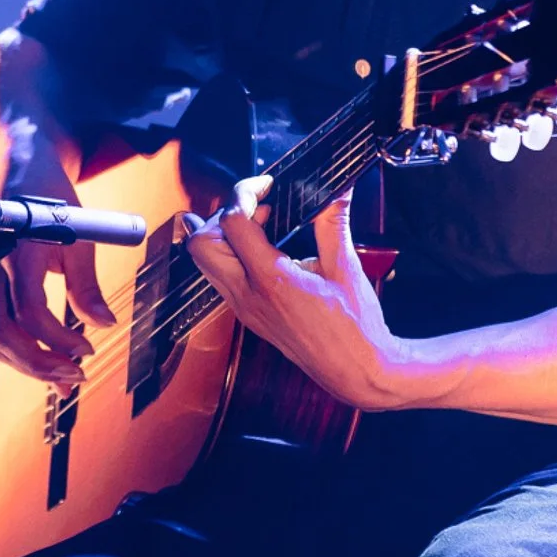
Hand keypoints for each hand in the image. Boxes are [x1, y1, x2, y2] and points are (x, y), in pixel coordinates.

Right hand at [0, 207, 115, 386]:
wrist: (23, 178)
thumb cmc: (53, 202)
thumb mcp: (80, 239)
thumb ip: (87, 285)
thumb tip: (105, 324)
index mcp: (18, 254)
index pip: (29, 310)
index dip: (57, 337)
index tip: (88, 349)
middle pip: (3, 333)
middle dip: (38, 363)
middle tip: (76, 377)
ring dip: (29, 365)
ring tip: (65, 381)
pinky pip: (1, 329)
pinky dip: (22, 352)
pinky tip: (49, 364)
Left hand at [183, 176, 426, 411]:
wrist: (356, 371)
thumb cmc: (355, 325)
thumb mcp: (345, 266)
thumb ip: (333, 221)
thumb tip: (338, 187)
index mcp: (270, 280)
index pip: (232, 222)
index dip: (244, 193)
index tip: (267, 185)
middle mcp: (247, 296)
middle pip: (200, 245)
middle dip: (221, 215)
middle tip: (256, 207)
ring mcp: (243, 310)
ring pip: (205, 264)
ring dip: (222, 236)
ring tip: (259, 223)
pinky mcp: (248, 317)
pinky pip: (220, 279)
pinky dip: (230, 256)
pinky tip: (259, 247)